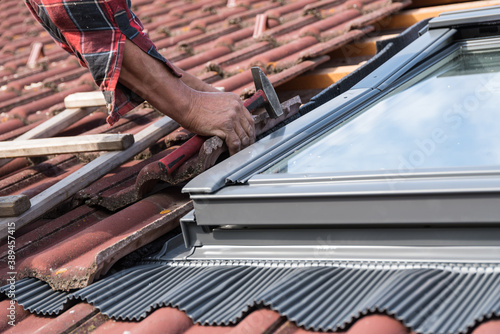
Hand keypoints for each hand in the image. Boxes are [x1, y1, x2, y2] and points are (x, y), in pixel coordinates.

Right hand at [119, 39, 254, 154]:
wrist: (186, 104)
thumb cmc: (196, 105)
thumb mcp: (217, 102)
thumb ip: (227, 110)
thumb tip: (231, 124)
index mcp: (236, 100)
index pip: (249, 119)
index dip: (250, 131)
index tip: (248, 138)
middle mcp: (236, 107)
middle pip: (249, 128)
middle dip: (248, 140)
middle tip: (246, 149)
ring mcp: (232, 116)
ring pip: (243, 137)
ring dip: (242, 148)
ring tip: (239, 154)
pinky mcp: (226, 126)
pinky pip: (235, 143)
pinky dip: (234, 151)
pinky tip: (232, 155)